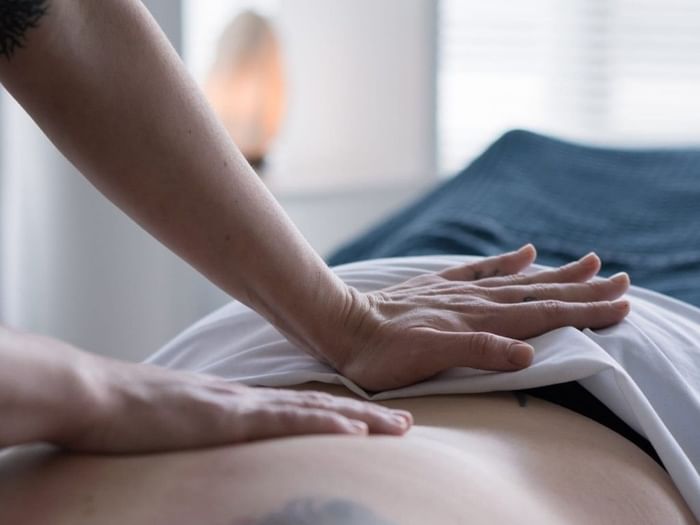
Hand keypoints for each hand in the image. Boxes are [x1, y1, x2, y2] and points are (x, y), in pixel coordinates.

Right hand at [57, 358, 411, 452]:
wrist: (94, 394)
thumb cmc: (128, 413)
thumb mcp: (178, 421)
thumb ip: (207, 429)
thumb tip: (222, 441)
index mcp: (237, 402)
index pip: (300, 407)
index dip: (340, 414)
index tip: (373, 421)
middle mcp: (247, 398)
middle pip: (320, 405)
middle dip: (367, 416)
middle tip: (408, 422)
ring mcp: (240, 405)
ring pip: (314, 411)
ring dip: (362, 420)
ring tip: (401, 427)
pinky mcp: (226, 418)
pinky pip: (284, 422)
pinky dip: (323, 425)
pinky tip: (354, 430)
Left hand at [331, 245, 629, 390]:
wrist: (341, 326)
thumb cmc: (382, 354)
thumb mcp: (429, 359)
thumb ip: (479, 351)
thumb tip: (528, 352)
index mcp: (479, 319)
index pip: (543, 314)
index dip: (584, 310)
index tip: (621, 304)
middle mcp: (474, 300)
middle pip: (540, 293)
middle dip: (583, 289)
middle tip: (623, 279)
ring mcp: (457, 291)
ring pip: (518, 281)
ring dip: (556, 274)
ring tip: (590, 261)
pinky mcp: (439, 287)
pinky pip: (480, 270)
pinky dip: (505, 262)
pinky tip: (525, 253)